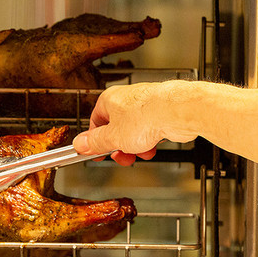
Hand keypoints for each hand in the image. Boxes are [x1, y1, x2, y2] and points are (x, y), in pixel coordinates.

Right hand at [73, 81, 197, 165]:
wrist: (176, 111)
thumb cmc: (147, 116)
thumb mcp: (113, 138)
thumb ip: (95, 143)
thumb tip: (80, 144)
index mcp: (109, 100)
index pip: (95, 123)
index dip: (95, 141)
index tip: (95, 154)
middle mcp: (126, 99)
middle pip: (116, 129)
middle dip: (119, 147)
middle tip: (122, 157)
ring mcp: (144, 105)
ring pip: (134, 131)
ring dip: (136, 146)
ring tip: (141, 152)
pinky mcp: (160, 112)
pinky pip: (150, 130)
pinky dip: (150, 141)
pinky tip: (153, 146)